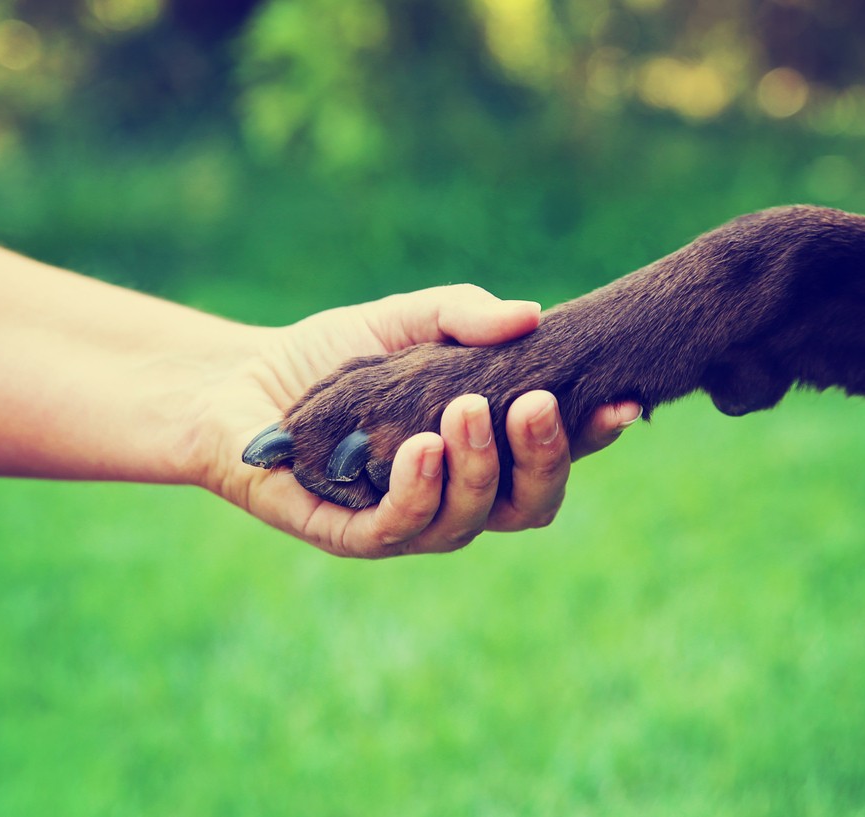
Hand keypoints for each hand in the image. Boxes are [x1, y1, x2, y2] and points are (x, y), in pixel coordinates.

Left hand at [192, 285, 640, 556]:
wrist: (242, 382)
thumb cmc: (335, 356)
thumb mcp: (406, 321)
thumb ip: (464, 316)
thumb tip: (532, 315)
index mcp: (484, 449)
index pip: (554, 453)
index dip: (591, 437)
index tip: (622, 402)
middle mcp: (460, 493)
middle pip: (530, 502)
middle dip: (543, 458)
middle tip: (533, 403)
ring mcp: (412, 519)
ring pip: (473, 519)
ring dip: (480, 468)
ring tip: (468, 410)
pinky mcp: (356, 534)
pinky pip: (402, 527)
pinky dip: (420, 490)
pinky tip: (421, 447)